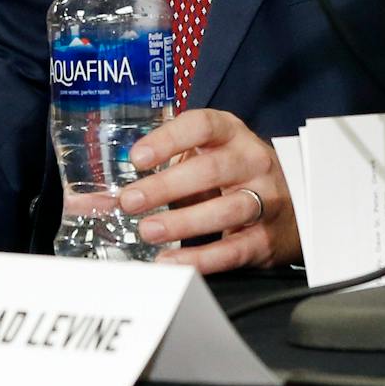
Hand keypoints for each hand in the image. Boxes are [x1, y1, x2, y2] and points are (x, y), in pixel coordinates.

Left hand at [118, 108, 297, 273]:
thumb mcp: (201, 163)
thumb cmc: (233, 178)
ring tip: (149, 231)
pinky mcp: (266, 237)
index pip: (203, 125)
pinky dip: (201, 258)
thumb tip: (89, 200)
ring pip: (227, 209)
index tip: (137, 156)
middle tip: (131, 200)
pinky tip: (172, 260)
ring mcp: (265, 199)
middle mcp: (252, 162)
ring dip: (185, 221)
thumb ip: (153, 175)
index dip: (170, 139)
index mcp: (232, 135)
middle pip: (212, 169)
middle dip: (168, 185)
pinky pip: (234, 249)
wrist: (295, 204)